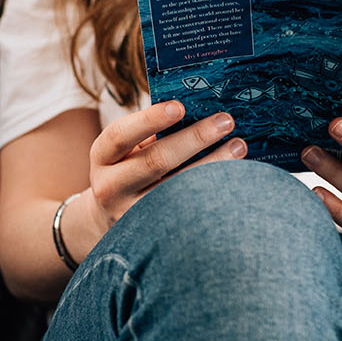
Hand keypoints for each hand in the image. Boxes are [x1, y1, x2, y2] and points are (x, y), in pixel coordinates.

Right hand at [86, 101, 245, 230]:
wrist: (107, 219)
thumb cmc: (127, 169)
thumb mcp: (126, 150)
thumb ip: (150, 133)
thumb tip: (197, 113)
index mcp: (102, 156)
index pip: (120, 135)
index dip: (150, 120)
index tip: (180, 107)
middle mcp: (110, 187)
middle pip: (155, 161)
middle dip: (194, 138)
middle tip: (225, 121)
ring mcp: (130, 214)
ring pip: (177, 189)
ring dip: (213, 165)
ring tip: (238, 146)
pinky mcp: (152, 233)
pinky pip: (188, 210)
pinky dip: (212, 192)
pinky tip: (233, 177)